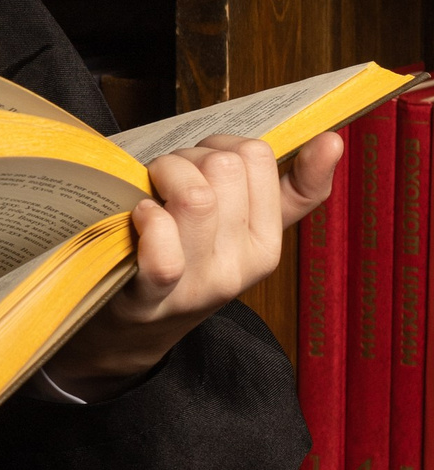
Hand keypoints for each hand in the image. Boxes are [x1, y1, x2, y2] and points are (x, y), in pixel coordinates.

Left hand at [47, 129, 343, 399]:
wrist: (137, 327)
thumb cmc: (188, 258)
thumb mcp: (243, 228)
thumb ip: (294, 189)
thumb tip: (334, 141)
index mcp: (267, 245)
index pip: (258, 156)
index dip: (219, 144)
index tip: (202, 165)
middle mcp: (241, 266)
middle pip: (224, 168)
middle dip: (188, 157)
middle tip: (169, 179)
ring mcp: (200, 283)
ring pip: (196, 195)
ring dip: (162, 176)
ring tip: (152, 191)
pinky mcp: (153, 295)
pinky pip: (164, 249)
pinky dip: (147, 217)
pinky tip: (141, 216)